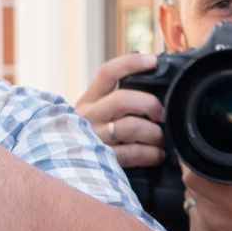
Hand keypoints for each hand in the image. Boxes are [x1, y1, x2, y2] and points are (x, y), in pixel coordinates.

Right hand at [77, 51, 166, 167]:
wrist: (70, 169)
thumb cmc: (96, 137)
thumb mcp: (98, 114)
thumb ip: (119, 101)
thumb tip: (153, 83)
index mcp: (88, 101)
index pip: (107, 73)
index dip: (130, 63)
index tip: (152, 61)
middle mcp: (87, 117)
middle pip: (122, 100)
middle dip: (149, 104)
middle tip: (161, 114)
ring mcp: (94, 139)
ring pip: (130, 127)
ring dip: (153, 132)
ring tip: (160, 138)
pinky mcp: (103, 161)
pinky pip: (133, 153)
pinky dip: (151, 154)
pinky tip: (157, 154)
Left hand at [184, 159, 231, 230]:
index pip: (192, 173)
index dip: (192, 160)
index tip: (197, 152)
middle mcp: (213, 218)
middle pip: (190, 184)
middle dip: (199, 175)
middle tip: (215, 174)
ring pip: (189, 199)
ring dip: (200, 194)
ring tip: (222, 198)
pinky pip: (193, 217)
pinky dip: (203, 212)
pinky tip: (221, 217)